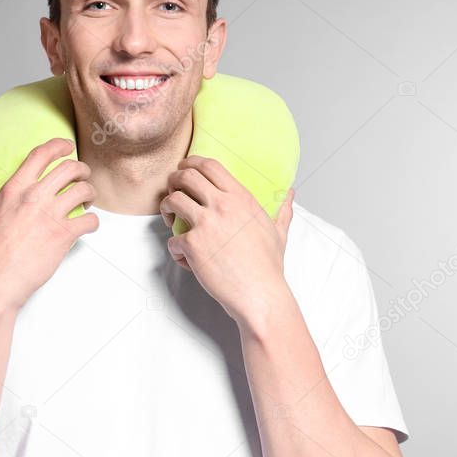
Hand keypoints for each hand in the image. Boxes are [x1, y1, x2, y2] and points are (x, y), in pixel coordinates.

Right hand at [0, 137, 98, 313]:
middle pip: (69, 168)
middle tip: (82, 176)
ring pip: (84, 190)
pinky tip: (88, 225)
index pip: (40, 155)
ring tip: (88, 200)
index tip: (67, 145)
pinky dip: (93, 222)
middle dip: (81, 169)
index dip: (58, 145)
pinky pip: (90, 220)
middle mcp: (35, 197)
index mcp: (14, 189)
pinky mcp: (64, 235)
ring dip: (90, 193)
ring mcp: (51, 215)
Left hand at [160, 155, 294, 325]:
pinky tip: (186, 259)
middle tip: (172, 190)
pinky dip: (174, 250)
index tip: (184, 168)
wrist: (260, 294)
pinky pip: (172, 240)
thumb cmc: (268, 266)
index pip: (210, 165)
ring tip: (170, 219)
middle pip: (186, 176)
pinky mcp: (193, 245)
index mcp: (241, 198)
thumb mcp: (278, 232)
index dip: (191, 162)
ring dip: (166, 208)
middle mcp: (222, 205)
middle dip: (173, 180)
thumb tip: (290, 194)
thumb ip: (282, 210)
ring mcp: (206, 224)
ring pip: (172, 200)